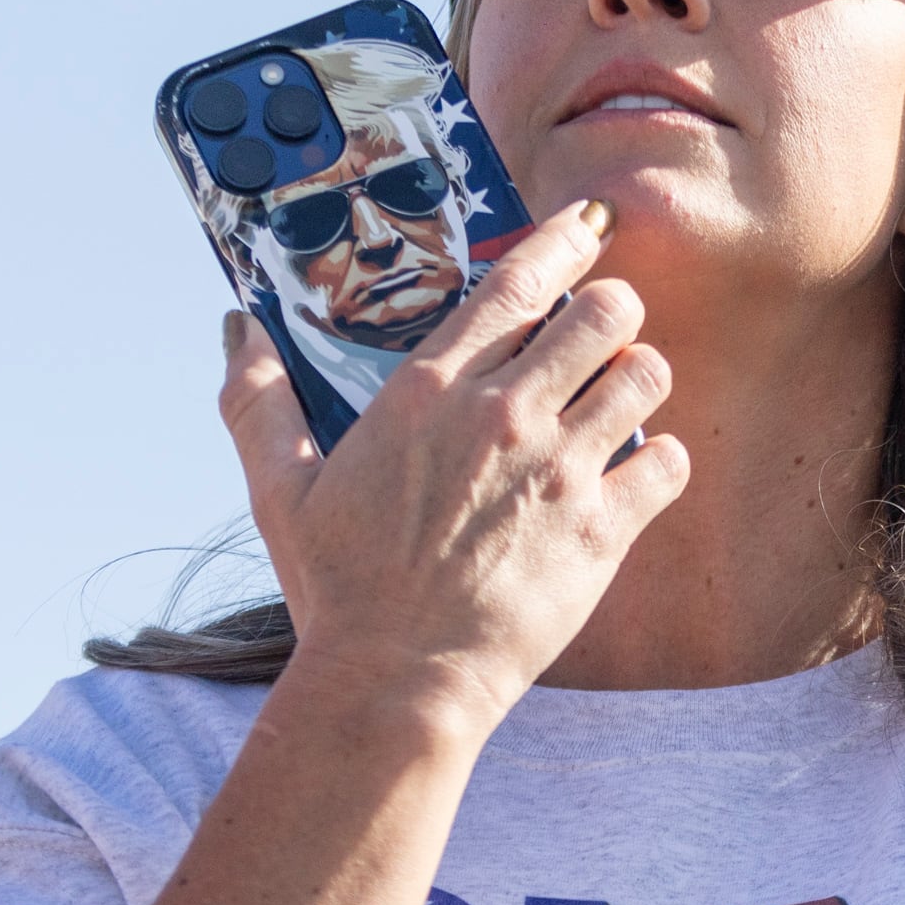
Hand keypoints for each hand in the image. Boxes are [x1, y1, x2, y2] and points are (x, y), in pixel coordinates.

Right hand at [225, 199, 689, 730]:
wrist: (398, 680)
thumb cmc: (340, 588)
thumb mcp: (280, 490)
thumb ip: (258, 399)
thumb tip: (236, 327)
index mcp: (429, 392)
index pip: (517, 283)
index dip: (566, 240)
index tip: (592, 223)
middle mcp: (503, 416)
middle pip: (602, 312)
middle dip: (613, 308)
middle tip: (603, 330)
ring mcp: (559, 471)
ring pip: (646, 373)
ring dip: (639, 375)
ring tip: (620, 397)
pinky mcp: (603, 530)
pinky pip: (668, 461)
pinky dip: (660, 460)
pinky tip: (635, 473)